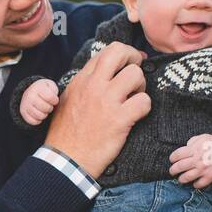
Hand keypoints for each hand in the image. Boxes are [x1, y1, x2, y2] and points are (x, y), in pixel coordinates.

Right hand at [20, 78, 59, 125]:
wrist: (30, 91)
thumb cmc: (44, 90)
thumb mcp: (50, 86)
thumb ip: (55, 90)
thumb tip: (57, 100)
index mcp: (38, 88)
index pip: (50, 98)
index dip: (55, 100)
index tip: (54, 100)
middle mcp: (30, 96)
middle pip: (45, 108)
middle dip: (50, 108)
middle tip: (49, 105)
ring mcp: (25, 105)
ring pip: (40, 116)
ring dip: (45, 114)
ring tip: (44, 110)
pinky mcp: (23, 112)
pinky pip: (33, 121)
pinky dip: (38, 120)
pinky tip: (39, 114)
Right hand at [44, 42, 150, 178]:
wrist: (66, 159)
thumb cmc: (66, 133)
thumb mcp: (68, 100)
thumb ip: (85, 84)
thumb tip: (104, 74)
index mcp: (81, 80)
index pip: (107, 52)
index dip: (124, 54)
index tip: (131, 62)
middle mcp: (93, 85)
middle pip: (120, 52)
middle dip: (134, 58)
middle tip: (136, 74)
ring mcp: (107, 101)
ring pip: (136, 75)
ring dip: (141, 87)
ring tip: (134, 99)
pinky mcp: (119, 119)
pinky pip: (144, 101)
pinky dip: (145, 108)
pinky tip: (136, 116)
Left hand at [169, 134, 211, 187]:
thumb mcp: (203, 137)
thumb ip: (192, 142)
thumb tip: (186, 147)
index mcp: (194, 149)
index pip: (177, 155)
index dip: (172, 158)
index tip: (172, 160)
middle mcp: (197, 160)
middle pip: (179, 167)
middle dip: (173, 170)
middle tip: (172, 171)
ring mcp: (203, 169)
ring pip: (186, 178)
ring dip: (181, 179)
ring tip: (181, 178)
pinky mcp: (210, 177)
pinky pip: (198, 184)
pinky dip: (195, 184)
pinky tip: (194, 182)